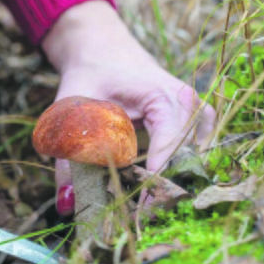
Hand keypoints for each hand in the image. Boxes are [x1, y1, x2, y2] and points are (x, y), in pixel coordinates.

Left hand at [41, 1, 215, 214]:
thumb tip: (67, 203)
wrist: (101, 46)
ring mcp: (194, 109)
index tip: (139, 210)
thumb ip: (68, 158)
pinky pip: (196, 149)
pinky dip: (180, 167)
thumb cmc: (89, 73)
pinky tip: (160, 182)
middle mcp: (186, 101)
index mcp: (161, 95)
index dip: (156, 181)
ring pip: (195, 156)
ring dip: (174, 179)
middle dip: (165, 187)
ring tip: (148, 202)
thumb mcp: (73, 111)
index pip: (170, 146)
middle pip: (187, 156)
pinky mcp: (192, 117)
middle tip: (139, 217)